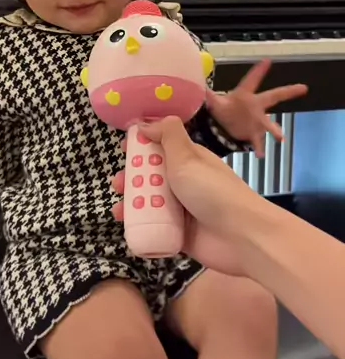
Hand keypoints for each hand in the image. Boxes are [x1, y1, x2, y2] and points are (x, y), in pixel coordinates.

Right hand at [111, 119, 260, 275]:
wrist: (241, 237)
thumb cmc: (212, 191)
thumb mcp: (188, 156)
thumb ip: (168, 134)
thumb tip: (147, 121)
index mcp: (188, 160)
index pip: (161, 148)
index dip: (141, 147)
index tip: (123, 148)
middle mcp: (184, 183)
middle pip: (151, 177)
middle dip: (131, 178)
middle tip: (117, 183)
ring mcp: (182, 210)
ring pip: (150, 202)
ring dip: (132, 203)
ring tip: (119, 208)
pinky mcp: (180, 234)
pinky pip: (154, 227)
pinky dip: (139, 225)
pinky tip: (126, 225)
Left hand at [207, 59, 306, 155]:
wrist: (223, 129)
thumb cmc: (222, 110)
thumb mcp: (213, 102)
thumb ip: (206, 94)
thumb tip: (197, 85)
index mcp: (245, 95)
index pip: (252, 80)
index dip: (259, 71)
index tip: (267, 60)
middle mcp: (255, 106)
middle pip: (274, 96)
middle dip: (288, 92)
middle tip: (303, 87)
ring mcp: (257, 120)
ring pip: (269, 124)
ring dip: (275, 130)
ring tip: (280, 138)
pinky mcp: (254, 134)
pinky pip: (258, 142)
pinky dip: (259, 148)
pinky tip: (260, 155)